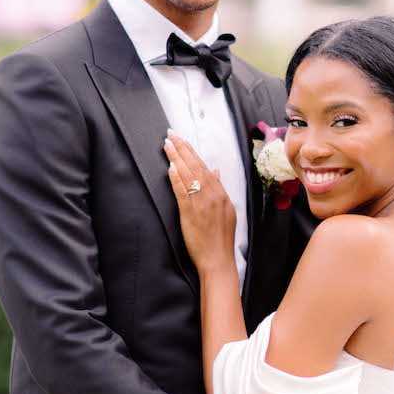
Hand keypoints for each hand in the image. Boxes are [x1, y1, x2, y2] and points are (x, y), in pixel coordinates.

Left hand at [164, 132, 235, 273]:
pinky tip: (171, 167)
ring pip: (189, 175)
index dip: (192, 152)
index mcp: (221, 194)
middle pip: (196, 166)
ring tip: (168, 144)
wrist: (218, 259)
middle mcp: (213, 195)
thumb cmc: (220, 239)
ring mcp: (202, 203)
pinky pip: (183, 191)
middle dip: (183, 148)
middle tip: (172, 134)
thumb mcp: (226, 211)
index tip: (183, 140)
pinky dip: (176, 178)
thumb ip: (219, 189)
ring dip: (177, 158)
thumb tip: (215, 171)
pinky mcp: (191, 213)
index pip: (205, 167)